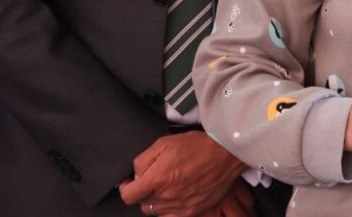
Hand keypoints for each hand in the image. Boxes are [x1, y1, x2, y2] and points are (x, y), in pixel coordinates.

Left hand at [118, 131, 245, 216]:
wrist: (226, 152)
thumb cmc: (197, 145)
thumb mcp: (164, 142)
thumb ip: (143, 160)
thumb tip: (134, 174)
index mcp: (157, 179)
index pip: (128, 196)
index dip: (125, 188)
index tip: (129, 183)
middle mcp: (167, 196)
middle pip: (142, 203)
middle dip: (144, 191)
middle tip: (155, 178)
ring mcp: (180, 206)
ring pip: (156, 211)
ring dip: (157, 200)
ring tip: (168, 185)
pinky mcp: (192, 211)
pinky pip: (171, 215)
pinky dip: (170, 208)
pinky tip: (176, 195)